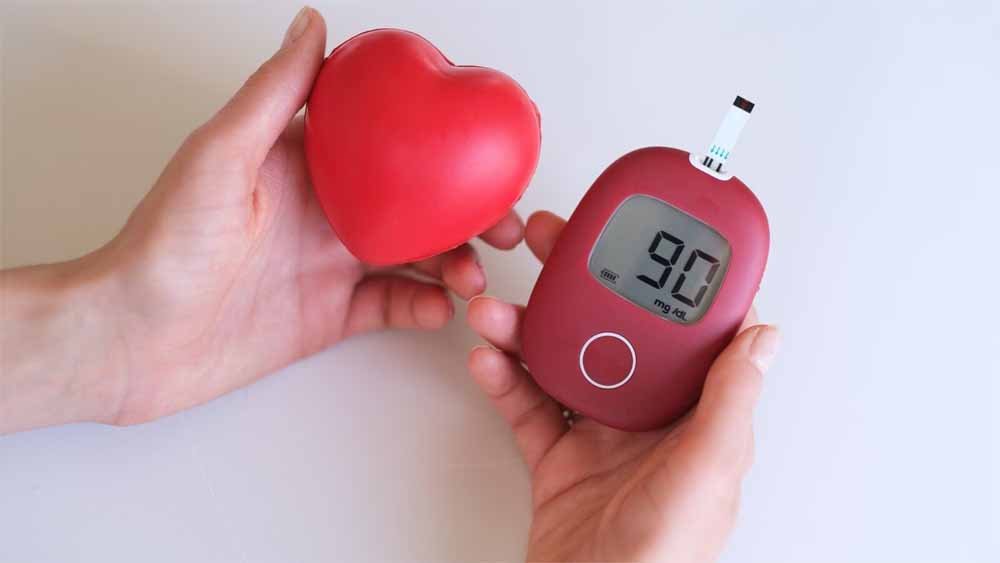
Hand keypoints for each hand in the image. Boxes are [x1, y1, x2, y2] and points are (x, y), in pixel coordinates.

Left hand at [0, 8, 522, 431]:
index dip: (439, 140)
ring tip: (474, 276)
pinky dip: (422, 308)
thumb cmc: (161, 248)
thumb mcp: (220, 156)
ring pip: (414, 257)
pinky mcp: (327, 314)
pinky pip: (390, 307)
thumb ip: (274, 96)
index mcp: (304, 164)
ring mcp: (329, 264)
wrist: (130, 341)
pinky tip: (438, 310)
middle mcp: (324, 211)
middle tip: (504, 224)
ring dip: (454, 263)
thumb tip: (311, 24)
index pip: (387, 143)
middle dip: (467, 212)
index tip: (482, 144)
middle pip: (416, 203)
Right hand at [466, 211, 779, 561]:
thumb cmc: (662, 558)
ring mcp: (600, 436)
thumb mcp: (707, 473)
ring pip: (560, 361)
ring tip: (496, 311)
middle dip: (578, 287)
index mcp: (694, 416)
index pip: (685, 334)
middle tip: (551, 247)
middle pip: (611, 333)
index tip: (648, 238)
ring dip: (525, 330)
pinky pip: (526, 406)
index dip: (666, 282)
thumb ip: (729, 402)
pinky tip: (488, 359)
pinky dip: (503, 380)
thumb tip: (763, 337)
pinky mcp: (557, 458)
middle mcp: (648, 419)